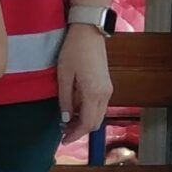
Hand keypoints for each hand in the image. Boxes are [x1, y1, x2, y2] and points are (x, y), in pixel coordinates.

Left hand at [56, 22, 112, 146]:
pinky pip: (99, 105)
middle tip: (63, 134)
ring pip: (98, 115)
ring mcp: (108, 89)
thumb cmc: (73, 51)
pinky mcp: (106, 84)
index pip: (88, 123)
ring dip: (84, 122)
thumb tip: (65, 118)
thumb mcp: (64, 76)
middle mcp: (105, 94)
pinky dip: (88, 112)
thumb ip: (66, 99)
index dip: (76, 134)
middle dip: (80, 131)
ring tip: (67, 124)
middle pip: (96, 122)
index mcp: (94, 93)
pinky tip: (75, 111)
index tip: (63, 140)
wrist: (89, 31)